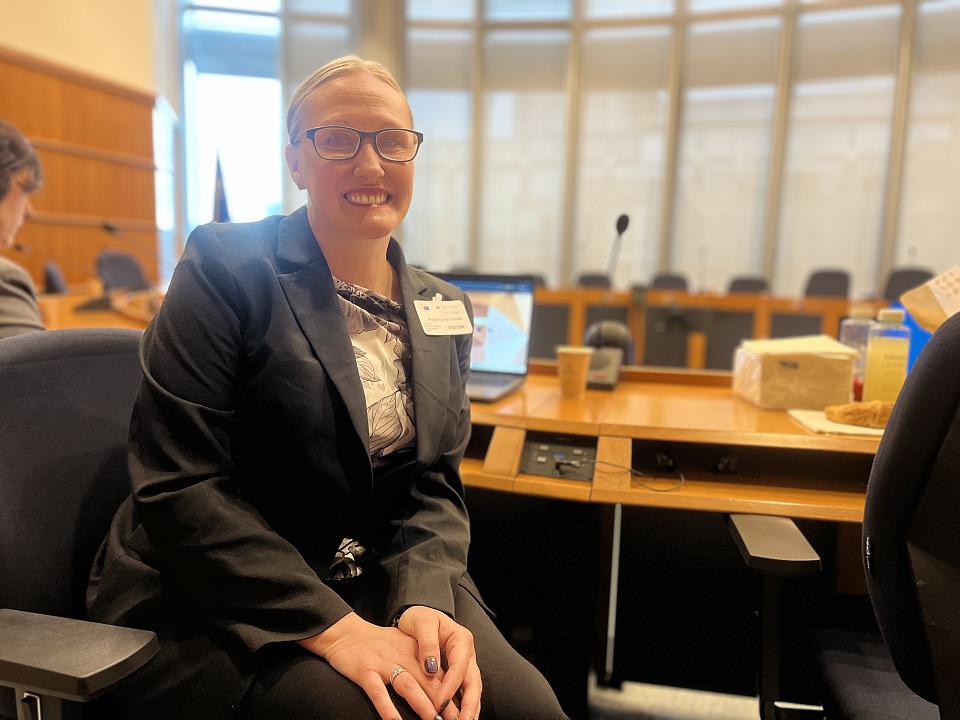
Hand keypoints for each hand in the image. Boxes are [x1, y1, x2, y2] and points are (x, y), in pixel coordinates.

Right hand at [298, 612, 445, 719]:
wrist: (345, 633)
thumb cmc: (377, 645)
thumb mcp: (403, 648)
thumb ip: (421, 664)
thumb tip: (442, 686)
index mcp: (415, 652)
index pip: (440, 674)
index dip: (453, 693)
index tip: (465, 710)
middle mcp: (403, 657)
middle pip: (428, 682)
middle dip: (444, 704)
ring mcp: (384, 665)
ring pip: (408, 686)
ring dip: (423, 705)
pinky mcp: (365, 672)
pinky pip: (378, 693)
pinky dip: (387, 708)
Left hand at [397, 606, 481, 719]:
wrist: (418, 616)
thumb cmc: (419, 617)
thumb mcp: (421, 622)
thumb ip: (427, 643)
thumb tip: (430, 668)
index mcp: (460, 639)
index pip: (459, 667)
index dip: (450, 687)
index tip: (438, 704)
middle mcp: (467, 653)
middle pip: (473, 681)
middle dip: (469, 705)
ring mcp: (464, 664)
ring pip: (472, 689)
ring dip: (469, 709)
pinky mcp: (458, 673)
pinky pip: (464, 691)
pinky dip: (464, 706)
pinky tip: (461, 719)